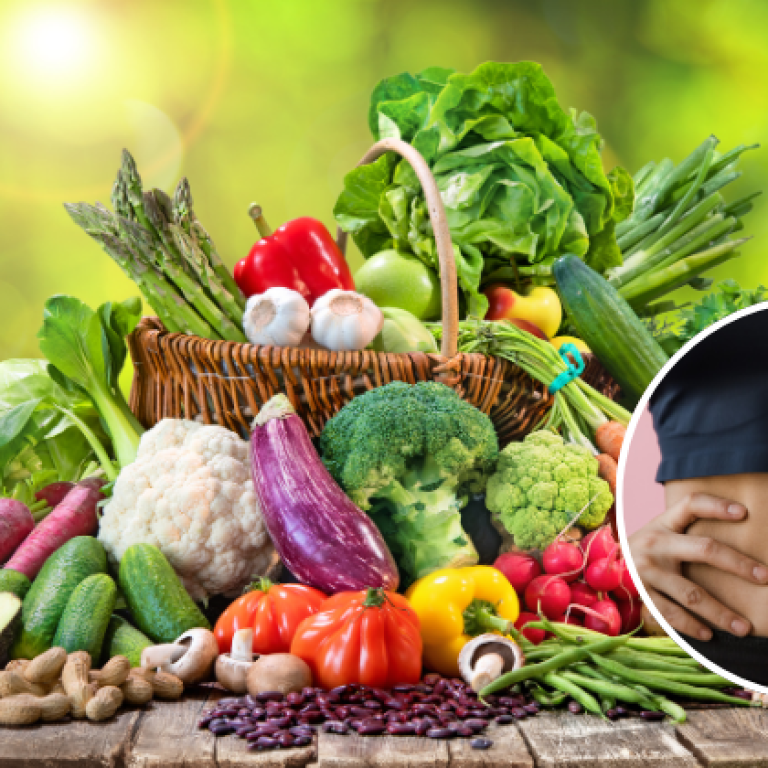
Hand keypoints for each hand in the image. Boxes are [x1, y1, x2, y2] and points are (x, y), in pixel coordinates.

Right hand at [628, 492, 767, 640]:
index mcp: (663, 524)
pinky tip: (709, 635)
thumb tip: (733, 537)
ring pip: (692, 593)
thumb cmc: (646, 550)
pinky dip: (692, 626)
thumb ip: (685, 532)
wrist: (603, 568)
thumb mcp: (659, 532)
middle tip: (764, 576)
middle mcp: (656, 543)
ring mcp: (647, 570)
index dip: (716, 506)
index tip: (744, 512)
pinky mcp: (641, 593)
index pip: (691, 505)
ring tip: (744, 628)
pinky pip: (671, 614)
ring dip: (721, 613)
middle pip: (704, 549)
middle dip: (738, 564)